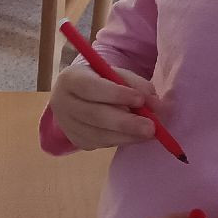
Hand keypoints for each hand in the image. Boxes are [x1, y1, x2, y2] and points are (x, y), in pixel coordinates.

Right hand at [47, 59, 162, 150]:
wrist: (77, 96)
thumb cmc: (100, 80)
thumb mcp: (116, 74)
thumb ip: (135, 84)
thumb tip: (155, 104)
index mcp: (70, 79)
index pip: (90, 88)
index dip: (115, 94)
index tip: (140, 100)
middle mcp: (62, 102)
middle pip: (94, 115)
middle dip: (125, 122)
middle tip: (150, 128)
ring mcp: (67, 125)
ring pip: (98, 134)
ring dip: (126, 136)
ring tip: (148, 133)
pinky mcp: (75, 140)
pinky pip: (100, 144)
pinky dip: (120, 140)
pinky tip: (134, 136)